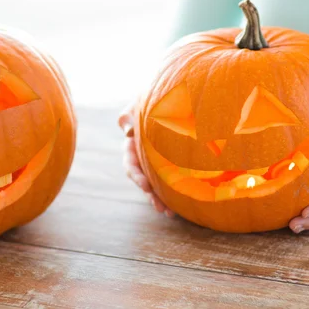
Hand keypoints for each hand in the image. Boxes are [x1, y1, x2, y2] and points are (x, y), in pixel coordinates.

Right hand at [118, 103, 174, 217]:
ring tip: (169, 213)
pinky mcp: (169, 163)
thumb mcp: (139, 104)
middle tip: (159, 206)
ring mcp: (155, 161)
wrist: (174, 96)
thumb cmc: (154, 98)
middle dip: (150, 194)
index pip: (131, 164)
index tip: (145, 186)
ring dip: (160, 199)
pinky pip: (169, 180)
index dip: (137, 176)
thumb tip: (127, 132)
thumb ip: (130, 116)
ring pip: (155, 183)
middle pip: (143, 180)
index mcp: (132, 145)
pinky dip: (173, 192)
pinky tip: (182, 204)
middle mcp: (142, 156)